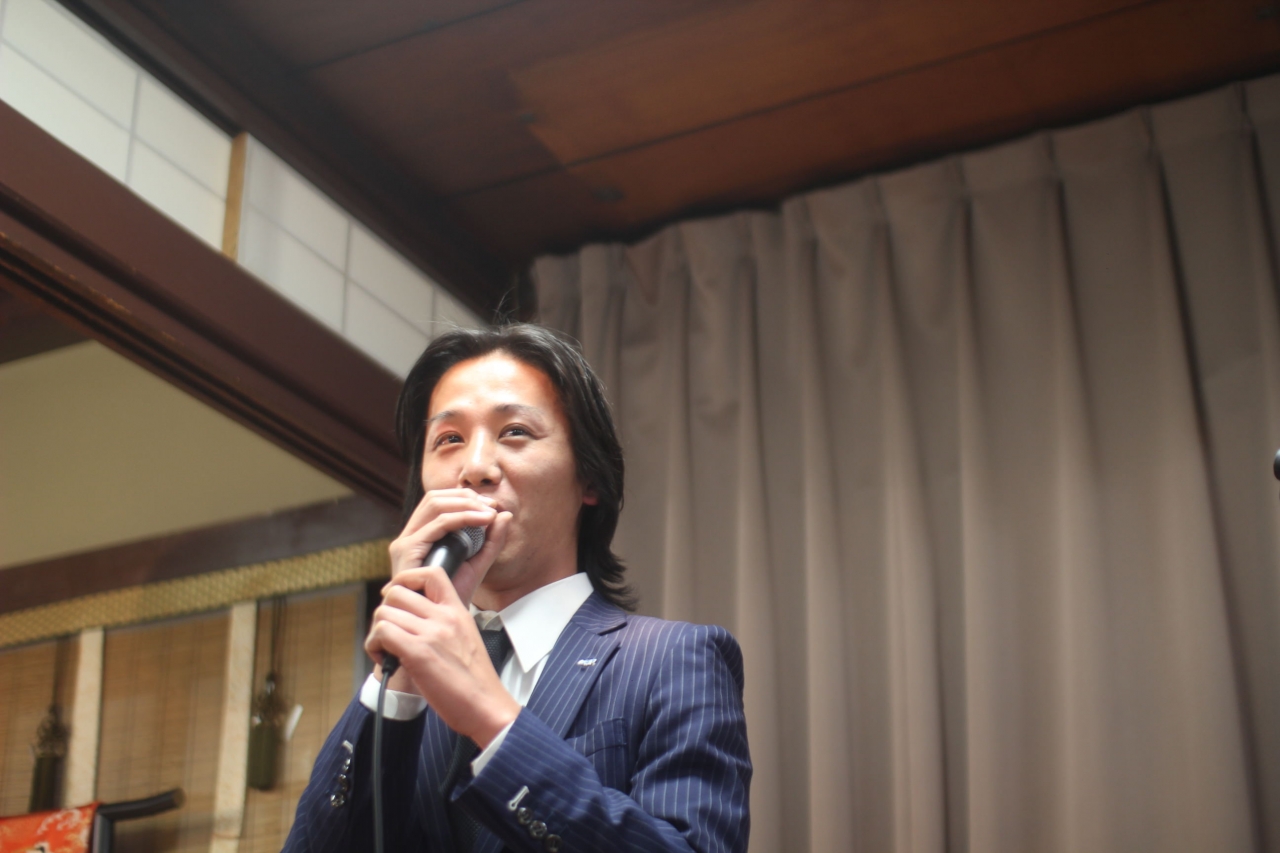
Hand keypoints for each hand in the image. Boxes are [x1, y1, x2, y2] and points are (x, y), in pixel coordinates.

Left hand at [365, 488, 516, 741]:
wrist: (487, 705)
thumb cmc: (475, 680)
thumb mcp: (466, 637)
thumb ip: (444, 623)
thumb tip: (416, 618)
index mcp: (458, 611)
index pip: (431, 572)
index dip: (407, 579)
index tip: (399, 597)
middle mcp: (444, 617)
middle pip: (396, 592)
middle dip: (385, 610)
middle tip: (390, 630)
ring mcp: (431, 634)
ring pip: (384, 613)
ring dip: (377, 632)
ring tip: (387, 650)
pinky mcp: (418, 654)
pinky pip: (382, 633)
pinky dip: (375, 646)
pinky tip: (385, 659)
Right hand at [387, 488, 507, 598]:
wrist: (439, 621)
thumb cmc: (453, 596)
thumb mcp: (478, 563)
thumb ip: (491, 540)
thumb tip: (505, 514)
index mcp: (421, 536)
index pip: (438, 501)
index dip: (465, 497)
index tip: (491, 506)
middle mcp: (409, 536)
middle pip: (434, 497)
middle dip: (467, 497)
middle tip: (492, 506)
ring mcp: (405, 542)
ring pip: (435, 504)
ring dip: (467, 504)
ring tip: (490, 513)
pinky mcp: (407, 550)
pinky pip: (438, 524)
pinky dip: (463, 517)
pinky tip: (483, 520)